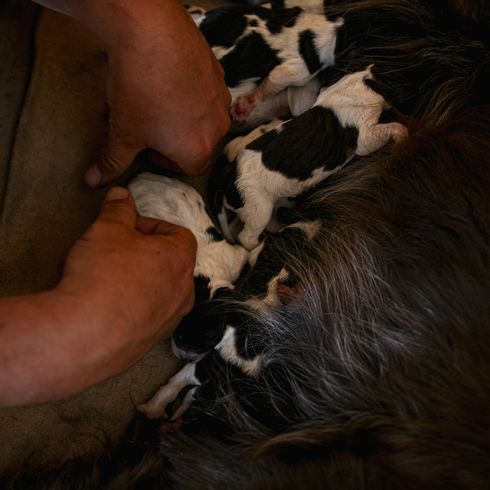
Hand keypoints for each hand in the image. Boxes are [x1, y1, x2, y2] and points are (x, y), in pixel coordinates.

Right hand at [0, 187, 196, 404]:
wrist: (84, 335)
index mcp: (180, 260)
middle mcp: (183, 292)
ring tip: (102, 278)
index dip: (154, 226)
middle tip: (114, 251)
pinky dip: (128, 308)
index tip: (130, 228)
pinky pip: (143, 317)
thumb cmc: (103, 277)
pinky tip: (100, 306)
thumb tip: (121, 195)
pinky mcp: (150, 343)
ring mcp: (168, 321)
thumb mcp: (107, 229)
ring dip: (135, 281)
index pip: (179, 235)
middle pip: (169, 263)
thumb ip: (117, 209)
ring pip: (157, 292)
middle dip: (142, 254)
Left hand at [82, 0, 230, 185]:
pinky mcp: (218, 74)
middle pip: (198, 145)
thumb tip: (94, 181)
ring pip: (203, 120)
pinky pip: (206, 95)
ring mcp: (221, 99)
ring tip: (156, 101)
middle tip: (149, 126)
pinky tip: (167, 81)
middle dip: (175, 141)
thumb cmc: (140, 90)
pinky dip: (190, 95)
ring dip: (183, 118)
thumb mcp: (122, 132)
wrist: (151, 33)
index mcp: (198, 150)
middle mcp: (217, 128)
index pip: (189, 170)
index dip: (166, 162)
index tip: (148, 148)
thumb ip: (112, 162)